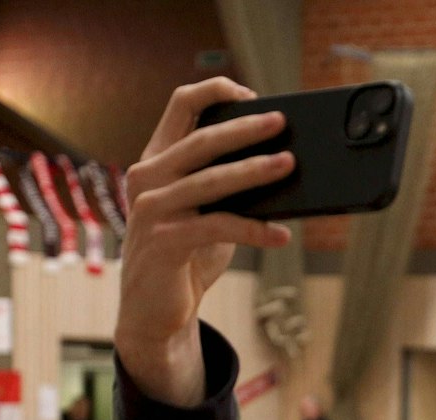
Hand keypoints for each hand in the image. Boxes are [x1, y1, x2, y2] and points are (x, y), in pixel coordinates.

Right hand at [116, 79, 293, 405]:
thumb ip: (227, 187)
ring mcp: (152, 209)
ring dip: (255, 171)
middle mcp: (147, 178)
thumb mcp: (205, 212)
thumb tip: (281, 165)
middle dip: (245, 129)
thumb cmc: (186, 255)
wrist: (155, 311)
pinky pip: (218, 227)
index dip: (215, 91)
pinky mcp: (164, 242)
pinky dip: (254, 229)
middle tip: (281, 123)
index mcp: (156, 160)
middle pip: (201, 139)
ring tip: (288, 165)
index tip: (250, 95)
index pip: (180, 105)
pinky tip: (281, 235)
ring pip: (212, 180)